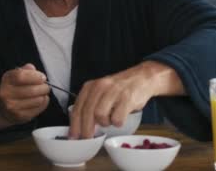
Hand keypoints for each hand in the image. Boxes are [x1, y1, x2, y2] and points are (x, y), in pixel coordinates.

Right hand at [0, 63, 49, 130]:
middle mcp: (6, 94)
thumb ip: (25, 70)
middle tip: (46, 86)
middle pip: (32, 90)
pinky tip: (41, 100)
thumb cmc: (15, 88)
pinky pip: (39, 108)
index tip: (43, 77)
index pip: (21, 76)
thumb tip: (32, 68)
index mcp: (6, 80)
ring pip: (37, 100)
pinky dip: (44, 103)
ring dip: (44, 95)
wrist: (4, 109)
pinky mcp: (20, 116)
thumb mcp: (17, 75)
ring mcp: (12, 107)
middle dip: (44, 87)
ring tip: (42, 93)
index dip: (35, 76)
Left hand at [68, 61, 184, 138]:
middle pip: (87, 113)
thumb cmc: (120, 88)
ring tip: (111, 119)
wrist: (142, 78)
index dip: (74, 125)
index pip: (78, 108)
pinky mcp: (126, 98)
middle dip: (86, 129)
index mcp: (91, 86)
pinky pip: (117, 118)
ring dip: (105, 123)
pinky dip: (118, 122)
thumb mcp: (101, 92)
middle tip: (88, 138)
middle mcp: (100, 87)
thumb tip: (80, 127)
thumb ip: (90, 105)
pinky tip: (120, 117)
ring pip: (100, 115)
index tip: (73, 136)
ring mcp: (114, 92)